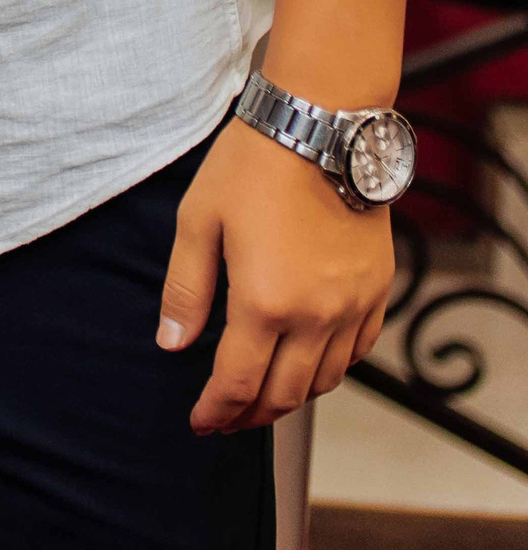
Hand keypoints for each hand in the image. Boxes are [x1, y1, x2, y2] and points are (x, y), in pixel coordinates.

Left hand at [158, 117, 392, 433]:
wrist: (321, 126)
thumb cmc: (252, 167)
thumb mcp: (198, 221)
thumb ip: (186, 290)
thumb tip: (172, 344)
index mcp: (264, 303)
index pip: (238, 383)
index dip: (216, 411)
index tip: (201, 423)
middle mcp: (315, 316)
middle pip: (284, 394)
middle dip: (250, 415)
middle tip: (227, 418)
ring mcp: (352, 305)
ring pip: (324, 381)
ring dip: (290, 397)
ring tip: (262, 395)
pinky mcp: (377, 289)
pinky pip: (357, 351)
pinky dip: (330, 369)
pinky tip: (308, 362)